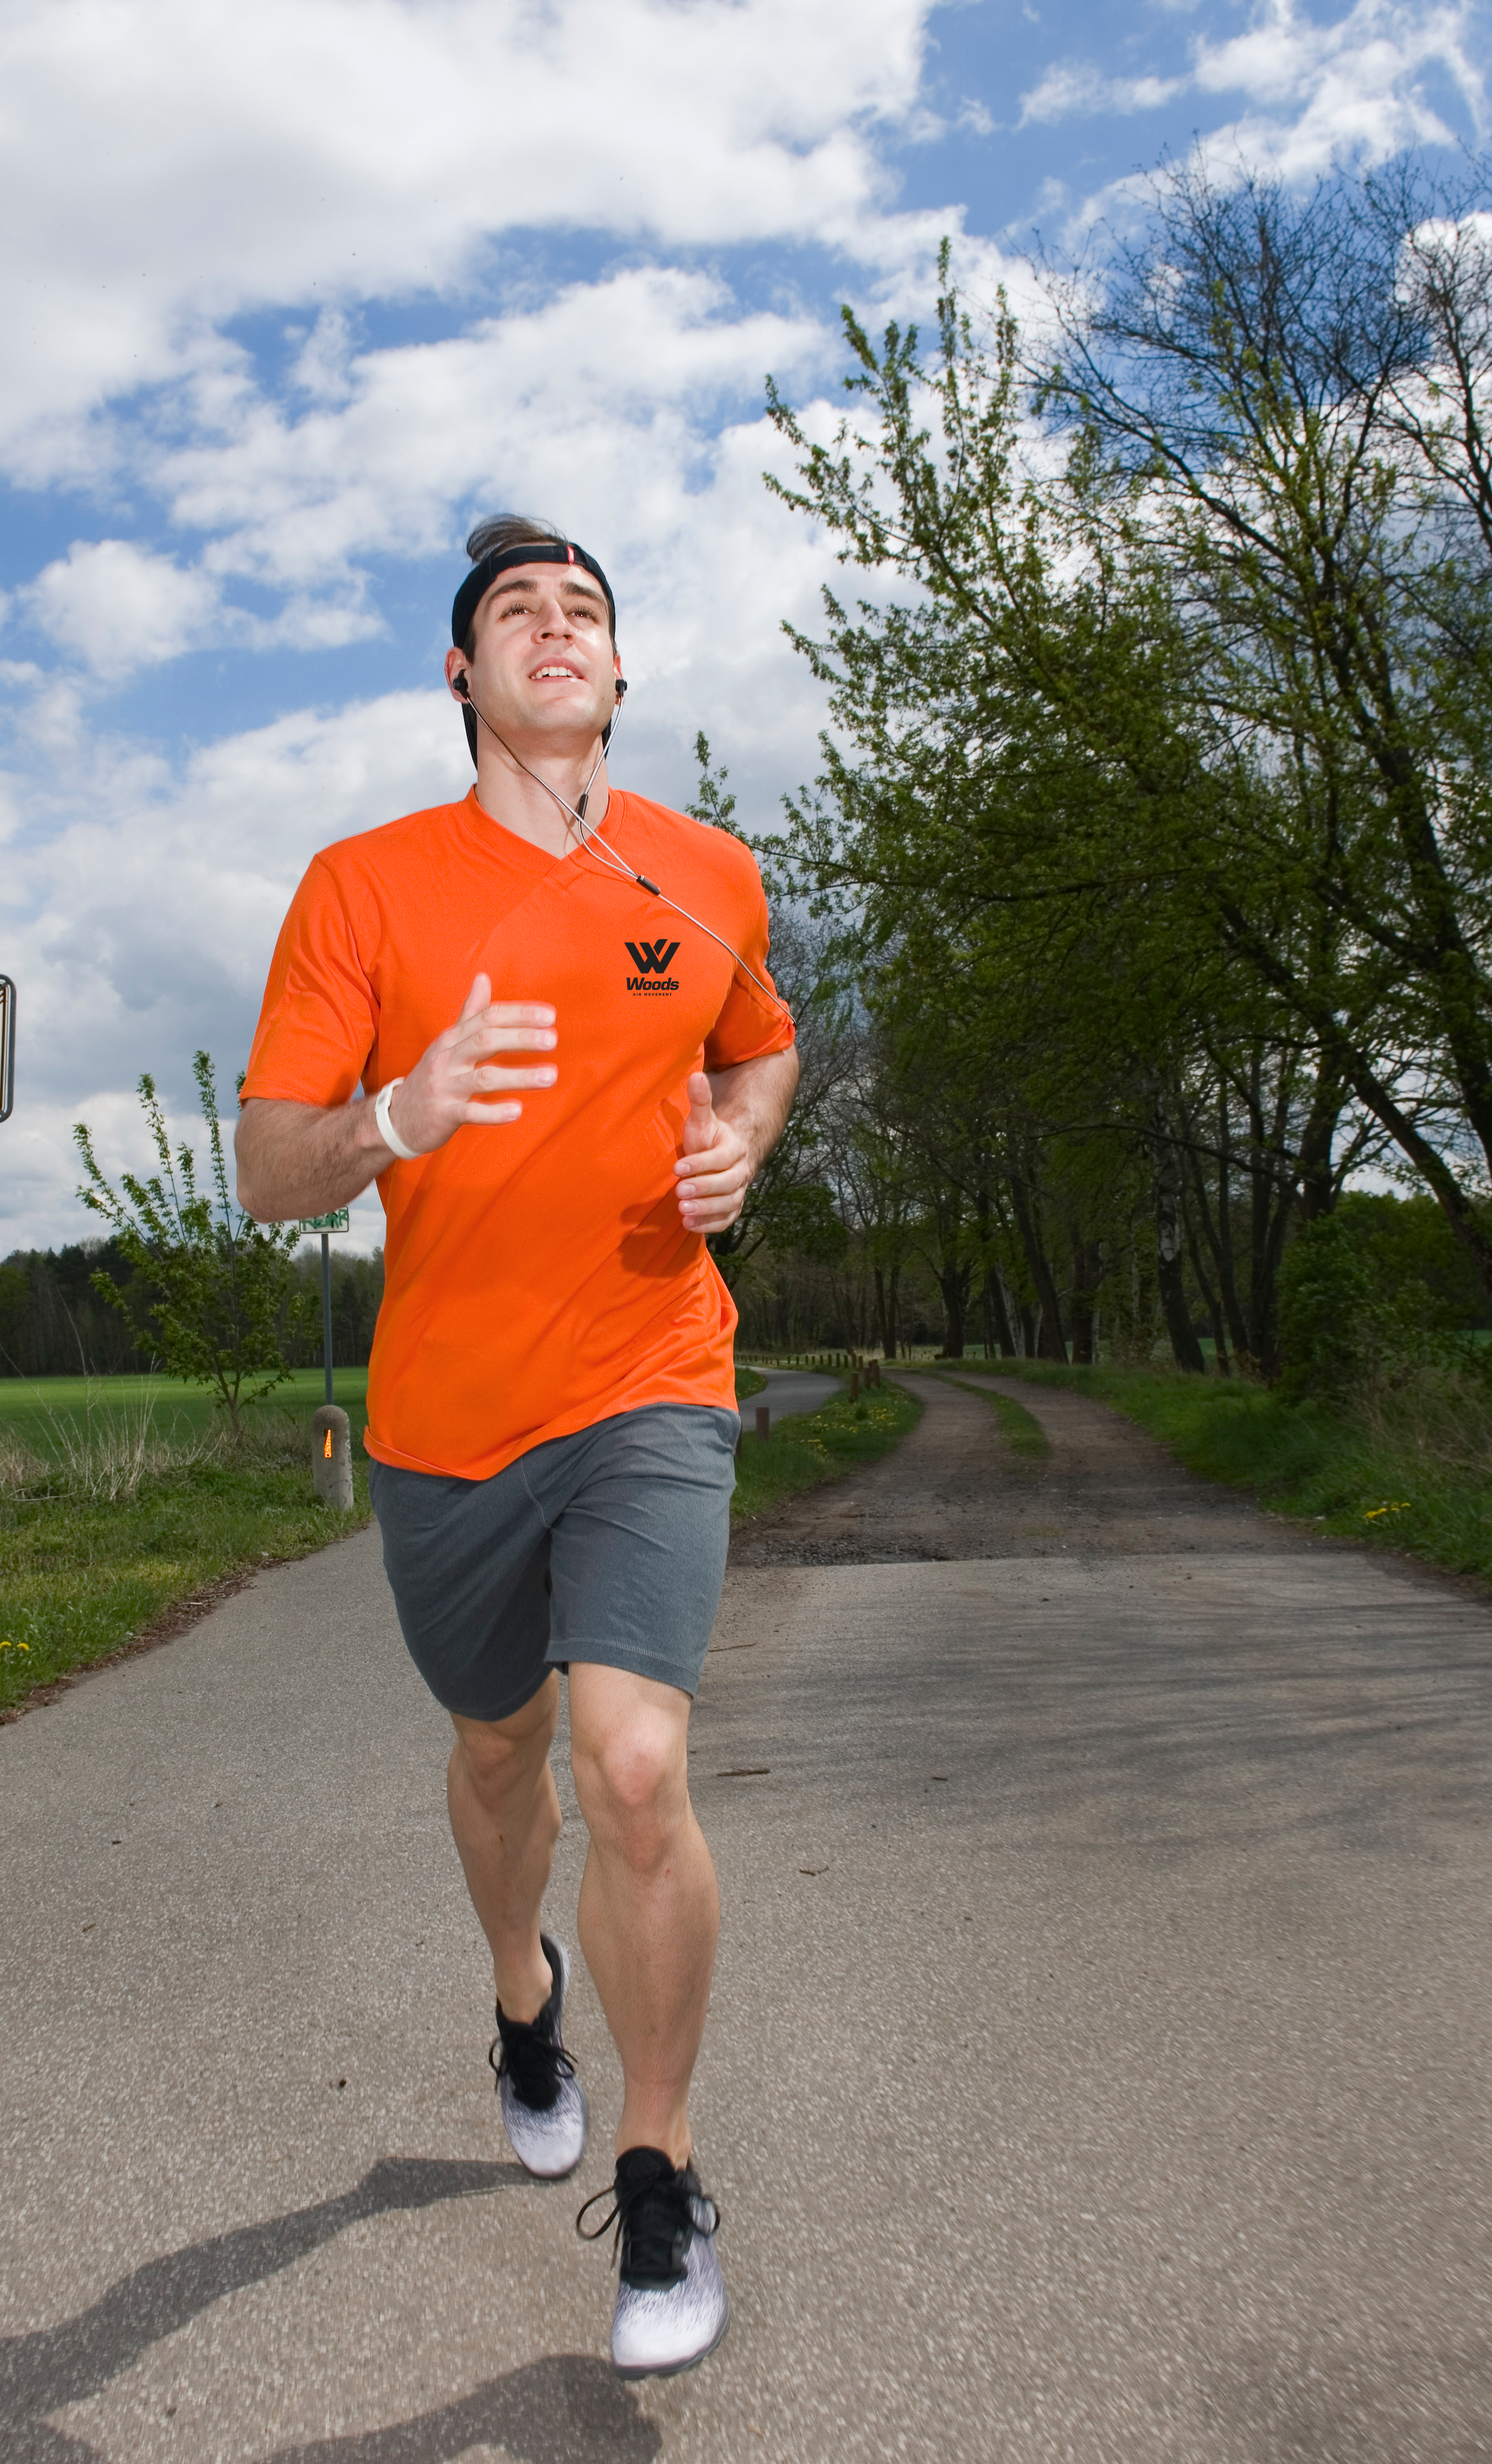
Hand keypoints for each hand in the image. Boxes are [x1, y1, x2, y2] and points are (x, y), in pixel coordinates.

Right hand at [382, 975, 556, 1157]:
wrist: (398, 1117)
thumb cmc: (433, 1076)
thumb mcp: (449, 1041)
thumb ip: (469, 1013)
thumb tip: (483, 977)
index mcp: (453, 1038)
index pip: (487, 1017)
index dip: (519, 1014)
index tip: (549, 1015)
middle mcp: (448, 1058)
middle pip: (486, 1040)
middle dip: (521, 1038)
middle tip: (552, 1040)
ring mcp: (445, 1086)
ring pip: (483, 1078)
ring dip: (519, 1076)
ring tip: (550, 1076)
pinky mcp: (444, 1114)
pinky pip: (470, 1113)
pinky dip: (493, 1112)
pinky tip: (517, 1111)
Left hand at [673, 1070, 752, 1230]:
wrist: (726, 1156)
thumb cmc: (709, 1138)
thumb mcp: (704, 1120)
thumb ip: (700, 1101)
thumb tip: (695, 1075)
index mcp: (734, 1148)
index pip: (722, 1158)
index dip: (702, 1164)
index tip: (678, 1168)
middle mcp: (741, 1171)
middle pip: (728, 1183)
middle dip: (704, 1188)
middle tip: (680, 1192)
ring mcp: (738, 1190)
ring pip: (729, 1202)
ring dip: (707, 1209)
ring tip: (683, 1211)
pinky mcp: (732, 1207)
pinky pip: (727, 1218)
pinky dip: (711, 1224)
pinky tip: (690, 1225)